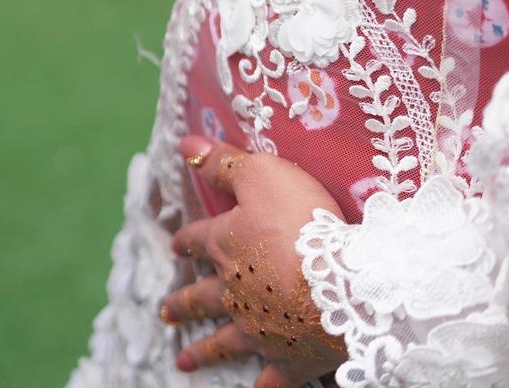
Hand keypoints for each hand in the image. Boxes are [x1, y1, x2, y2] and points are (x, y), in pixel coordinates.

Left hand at [162, 136, 346, 386]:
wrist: (344, 285)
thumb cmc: (303, 222)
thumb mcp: (262, 174)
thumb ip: (224, 162)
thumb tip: (184, 144)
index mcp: (227, 246)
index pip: (198, 240)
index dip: (187, 241)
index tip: (176, 246)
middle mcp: (235, 291)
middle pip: (202, 297)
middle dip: (183, 303)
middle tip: (164, 312)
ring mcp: (260, 330)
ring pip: (224, 342)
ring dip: (203, 351)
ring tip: (182, 360)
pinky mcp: (290, 360)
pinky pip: (271, 381)